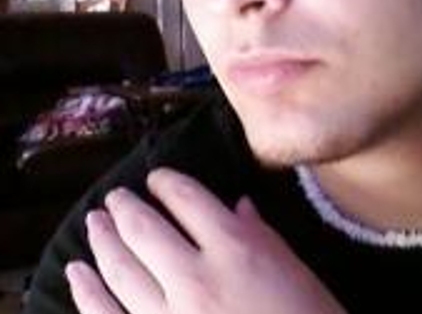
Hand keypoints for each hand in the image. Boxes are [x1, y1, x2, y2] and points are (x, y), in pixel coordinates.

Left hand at [66, 168, 345, 313]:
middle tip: (114, 197)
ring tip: (94, 224)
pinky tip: (78, 274)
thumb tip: (238, 206)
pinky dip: (88, 294)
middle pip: (145, 229)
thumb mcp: (293, 268)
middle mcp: (196, 277)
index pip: (187, 198)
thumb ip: (259, 233)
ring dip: (102, 242)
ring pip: (120, 269)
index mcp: (236, 248)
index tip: (158, 178)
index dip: (167, 182)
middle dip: (124, 207)